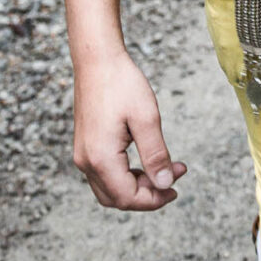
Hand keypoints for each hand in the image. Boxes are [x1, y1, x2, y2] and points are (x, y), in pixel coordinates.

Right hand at [70, 51, 185, 210]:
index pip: (128, 197)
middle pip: (117, 198)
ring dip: (138, 186)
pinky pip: (105, 174)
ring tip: (165, 168)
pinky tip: (146, 161)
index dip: (154, 199)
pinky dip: (126, 175)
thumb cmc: (122, 83)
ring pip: (110, 189)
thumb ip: (155, 155)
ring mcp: (83, 154)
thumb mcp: (147, 118)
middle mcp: (86, 161)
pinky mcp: (86, 146)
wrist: (97, 60)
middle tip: (174, 178)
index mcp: (100, 158)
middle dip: (148, 195)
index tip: (177, 187)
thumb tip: (165, 185)